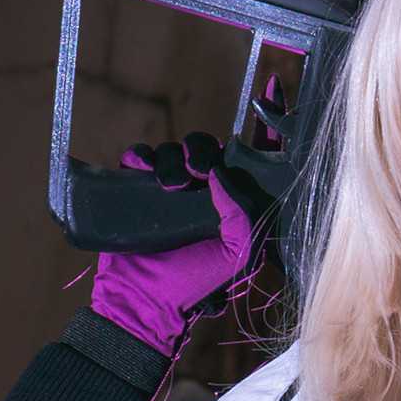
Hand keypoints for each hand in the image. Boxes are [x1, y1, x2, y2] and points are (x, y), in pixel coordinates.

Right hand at [90, 141, 272, 356]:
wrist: (144, 298)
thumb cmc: (194, 282)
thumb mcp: (236, 255)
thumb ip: (243, 214)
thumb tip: (221, 173)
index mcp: (230, 205)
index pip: (245, 161)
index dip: (259, 130)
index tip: (265, 101)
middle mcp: (201, 193)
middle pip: (206, 148)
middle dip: (202, 150)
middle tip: (198, 169)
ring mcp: (167, 190)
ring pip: (173, 150)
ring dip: (172, 160)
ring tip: (169, 186)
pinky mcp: (136, 189)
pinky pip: (140, 156)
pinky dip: (141, 156)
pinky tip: (144, 170)